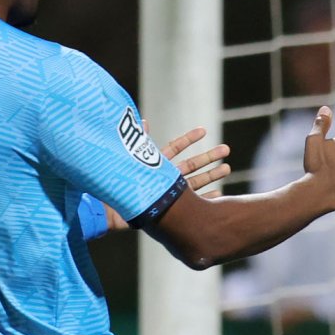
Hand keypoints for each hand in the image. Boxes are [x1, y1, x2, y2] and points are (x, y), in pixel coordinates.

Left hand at [101, 122, 230, 230]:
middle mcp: (165, 178)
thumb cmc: (113, 185)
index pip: (175, 148)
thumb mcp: (125, 160)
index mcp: (155, 164)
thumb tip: (143, 121)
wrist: (106, 213)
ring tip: (228, 168)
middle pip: (192, 164)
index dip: (189, 139)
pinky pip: (192, 205)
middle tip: (226, 149)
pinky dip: (205, 200)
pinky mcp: (169, 211)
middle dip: (209, 157)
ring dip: (212, 176)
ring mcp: (169, 194)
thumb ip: (137, 143)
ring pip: (196, 182)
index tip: (204, 130)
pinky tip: (219, 195)